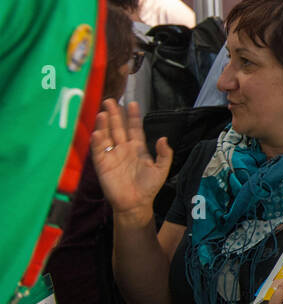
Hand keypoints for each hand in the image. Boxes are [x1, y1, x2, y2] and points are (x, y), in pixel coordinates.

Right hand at [92, 99, 172, 222]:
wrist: (136, 204)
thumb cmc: (149, 187)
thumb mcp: (161, 169)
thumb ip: (164, 154)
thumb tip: (163, 138)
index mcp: (138, 148)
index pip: (135, 128)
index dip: (133, 116)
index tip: (133, 103)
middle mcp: (123, 148)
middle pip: (118, 128)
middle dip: (115, 114)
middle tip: (111, 100)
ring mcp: (112, 155)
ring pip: (107, 136)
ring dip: (105, 124)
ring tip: (104, 112)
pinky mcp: (102, 164)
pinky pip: (99, 150)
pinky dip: (98, 141)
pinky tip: (98, 132)